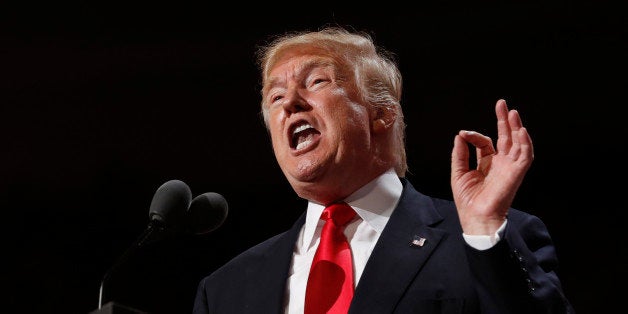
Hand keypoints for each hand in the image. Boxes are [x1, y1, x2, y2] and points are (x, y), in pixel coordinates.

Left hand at [450, 99, 533, 234]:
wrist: (475, 217)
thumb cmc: (467, 200)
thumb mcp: (459, 172)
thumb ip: (460, 154)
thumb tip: (460, 135)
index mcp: (487, 163)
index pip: (485, 142)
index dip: (475, 136)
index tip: (463, 134)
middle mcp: (501, 163)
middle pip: (505, 137)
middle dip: (504, 120)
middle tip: (502, 104)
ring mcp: (510, 167)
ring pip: (517, 143)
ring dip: (516, 127)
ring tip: (512, 112)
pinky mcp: (517, 173)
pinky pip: (525, 155)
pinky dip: (525, 143)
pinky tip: (520, 130)